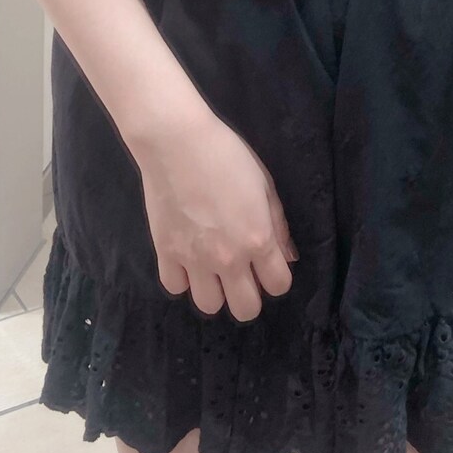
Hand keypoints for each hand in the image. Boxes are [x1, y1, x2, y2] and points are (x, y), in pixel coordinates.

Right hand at [136, 113, 297, 323]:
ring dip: (215, 290)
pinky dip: (182, 278)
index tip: (268, 263)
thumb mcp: (265, 184)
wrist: (177, 142)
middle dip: (249, 294)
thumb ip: (278, 225)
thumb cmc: (227, 155)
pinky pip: (175, 287)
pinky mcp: (165, 253)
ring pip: (209, 306)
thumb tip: (287, 257)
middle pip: (245, 310)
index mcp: (257, 239)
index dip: (276, 276)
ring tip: (212, 268)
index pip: (278, 286)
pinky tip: (187, 258)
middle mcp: (228, 259)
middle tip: (242, 272)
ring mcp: (194, 260)